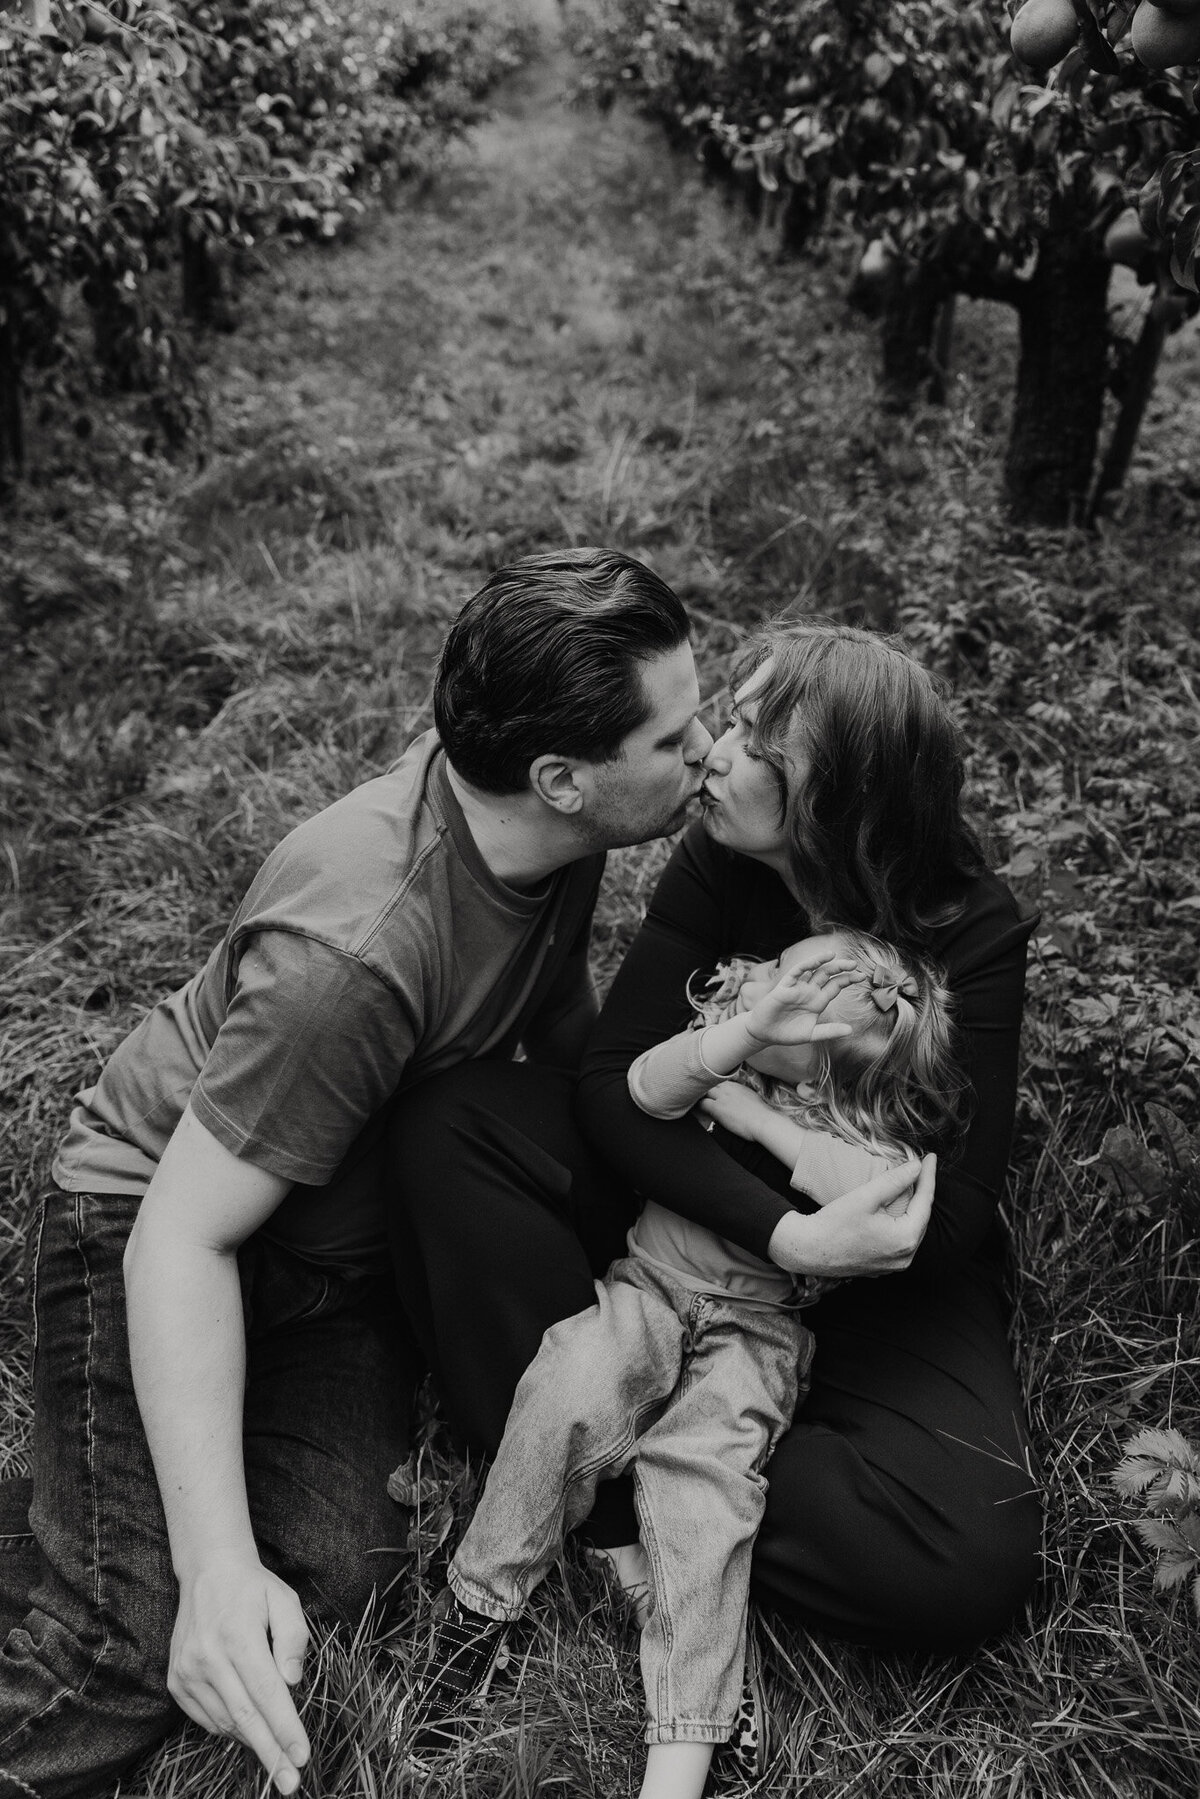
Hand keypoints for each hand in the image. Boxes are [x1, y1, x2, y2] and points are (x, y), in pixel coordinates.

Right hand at [169, 1555, 310, 1792]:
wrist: (208, 1571)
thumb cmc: (254, 1588)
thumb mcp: (285, 1600)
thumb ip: (294, 1639)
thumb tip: (292, 1683)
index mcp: (238, 1636)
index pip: (266, 1693)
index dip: (285, 1728)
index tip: (302, 1757)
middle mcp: (207, 1658)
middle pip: (245, 1716)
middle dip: (270, 1753)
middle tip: (290, 1783)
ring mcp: (187, 1671)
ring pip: (225, 1721)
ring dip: (254, 1742)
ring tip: (277, 1755)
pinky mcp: (176, 1681)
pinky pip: (207, 1719)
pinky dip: (231, 1729)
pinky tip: (250, 1728)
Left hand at [698, 1080, 772, 1139]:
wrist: (763, 1121)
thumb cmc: (762, 1114)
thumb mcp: (752, 1098)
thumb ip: (742, 1095)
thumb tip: (739, 1100)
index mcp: (737, 1085)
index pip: (719, 1080)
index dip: (714, 1086)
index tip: (712, 1091)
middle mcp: (728, 1088)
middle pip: (710, 1083)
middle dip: (705, 1088)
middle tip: (701, 1095)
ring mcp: (722, 1097)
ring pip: (704, 1091)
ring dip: (701, 1096)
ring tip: (697, 1101)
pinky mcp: (717, 1108)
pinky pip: (702, 1103)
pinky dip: (699, 1106)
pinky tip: (698, 1110)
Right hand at [743, 953, 855, 1048]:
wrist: (764, 1034)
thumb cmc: (787, 1033)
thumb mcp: (811, 1034)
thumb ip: (829, 1031)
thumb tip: (850, 1030)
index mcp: (818, 1002)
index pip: (836, 986)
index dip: (848, 980)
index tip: (862, 976)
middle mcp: (810, 991)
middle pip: (828, 975)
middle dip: (841, 969)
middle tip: (855, 965)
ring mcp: (798, 987)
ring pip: (814, 970)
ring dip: (824, 962)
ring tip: (836, 957)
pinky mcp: (785, 986)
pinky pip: (797, 972)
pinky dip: (807, 965)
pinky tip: (817, 960)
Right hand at [768, 1154, 935, 1278]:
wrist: (807, 1250)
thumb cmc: (833, 1224)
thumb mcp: (865, 1197)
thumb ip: (895, 1180)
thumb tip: (917, 1167)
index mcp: (905, 1239)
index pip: (925, 1202)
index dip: (929, 1177)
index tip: (931, 1157)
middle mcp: (905, 1257)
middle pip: (921, 1217)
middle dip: (922, 1192)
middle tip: (921, 1168)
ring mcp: (895, 1265)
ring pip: (911, 1230)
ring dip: (912, 1208)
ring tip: (912, 1185)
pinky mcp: (883, 1266)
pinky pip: (900, 1240)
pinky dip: (900, 1222)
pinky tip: (895, 1209)